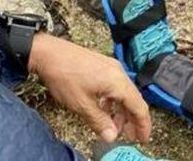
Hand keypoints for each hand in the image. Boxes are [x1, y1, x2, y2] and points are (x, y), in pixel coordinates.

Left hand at [28, 33, 151, 142]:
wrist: (49, 53)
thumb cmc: (64, 76)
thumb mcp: (81, 105)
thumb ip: (99, 121)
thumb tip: (112, 136)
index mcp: (117, 82)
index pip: (139, 106)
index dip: (143, 124)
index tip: (143, 138)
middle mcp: (118, 73)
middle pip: (133, 99)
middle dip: (132, 120)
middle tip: (130, 136)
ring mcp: (111, 67)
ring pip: (124, 93)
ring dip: (121, 111)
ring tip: (113, 125)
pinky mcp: (103, 65)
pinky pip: (115, 86)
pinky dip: (114, 100)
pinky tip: (104, 108)